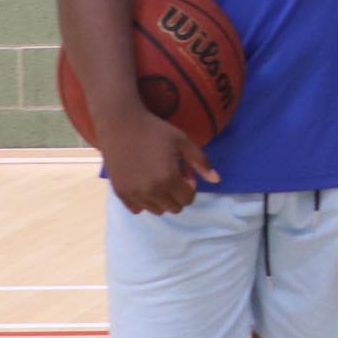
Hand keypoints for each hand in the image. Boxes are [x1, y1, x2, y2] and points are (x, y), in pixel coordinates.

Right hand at [98, 107, 217, 214]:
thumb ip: (201, 162)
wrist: (122, 126)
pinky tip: (144, 182)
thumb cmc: (156, 132)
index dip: (191, 185)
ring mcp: (133, 195)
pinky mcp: (120, 194)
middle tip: (173, 173)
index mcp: (168, 179)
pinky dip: (144, 201)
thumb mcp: (184, 142)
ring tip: (159, 176)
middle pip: (173, 208)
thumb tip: (216, 180)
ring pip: (156, 210)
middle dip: (178, 193)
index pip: (187, 199)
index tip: (185, 169)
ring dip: (162, 198)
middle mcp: (150, 192)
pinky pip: (137, 209)